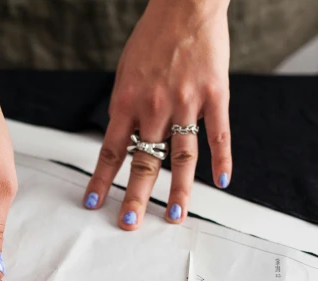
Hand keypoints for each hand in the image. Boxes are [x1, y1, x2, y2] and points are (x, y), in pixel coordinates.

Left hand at [83, 0, 231, 228]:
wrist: (185, 4)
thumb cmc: (152, 38)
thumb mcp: (125, 71)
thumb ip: (124, 107)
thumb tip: (120, 138)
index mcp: (126, 101)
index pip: (110, 151)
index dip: (101, 180)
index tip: (94, 203)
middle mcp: (154, 107)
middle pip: (144, 161)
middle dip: (135, 196)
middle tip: (130, 223)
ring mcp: (187, 103)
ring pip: (182, 157)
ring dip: (179, 190)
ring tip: (175, 217)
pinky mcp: (215, 95)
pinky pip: (220, 134)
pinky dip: (223, 160)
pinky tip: (223, 182)